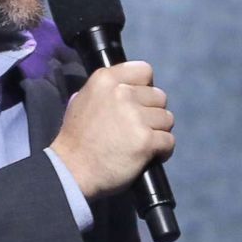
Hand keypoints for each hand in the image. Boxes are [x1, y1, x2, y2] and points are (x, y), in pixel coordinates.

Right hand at [50, 61, 174, 198]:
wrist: (72, 170)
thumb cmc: (77, 139)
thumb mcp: (82, 100)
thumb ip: (107, 90)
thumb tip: (128, 88)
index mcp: (106, 79)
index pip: (144, 70)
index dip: (145, 88)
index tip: (138, 103)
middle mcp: (122, 93)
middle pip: (159, 96)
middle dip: (152, 113)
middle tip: (136, 129)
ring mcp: (136, 117)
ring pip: (167, 119)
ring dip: (158, 132)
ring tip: (140, 143)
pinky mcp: (146, 140)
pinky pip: (169, 141)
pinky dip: (162, 151)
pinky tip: (148, 156)